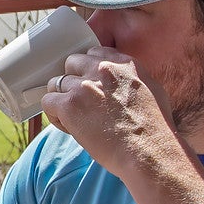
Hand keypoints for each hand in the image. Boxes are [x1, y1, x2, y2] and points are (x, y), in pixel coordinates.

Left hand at [40, 47, 177, 176]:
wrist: (148, 150)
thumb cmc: (154, 129)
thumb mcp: (152, 91)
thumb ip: (133, 80)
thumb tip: (124, 86)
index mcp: (123, 63)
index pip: (94, 54)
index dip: (89, 71)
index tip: (92, 85)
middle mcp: (101, 69)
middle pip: (72, 63)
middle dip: (73, 80)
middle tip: (81, 102)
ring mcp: (84, 85)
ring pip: (56, 83)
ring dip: (61, 98)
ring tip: (72, 117)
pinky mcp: (70, 105)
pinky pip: (48, 102)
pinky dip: (54, 115)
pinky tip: (68, 126)